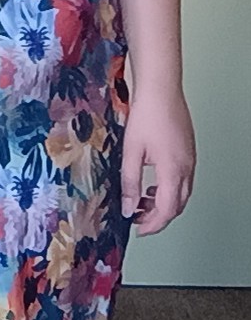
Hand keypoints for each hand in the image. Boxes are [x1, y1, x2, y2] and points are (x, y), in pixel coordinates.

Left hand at [120, 87, 195, 235]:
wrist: (161, 89)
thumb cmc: (147, 115)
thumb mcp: (131, 153)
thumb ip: (130, 183)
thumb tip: (128, 208)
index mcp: (173, 170)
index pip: (167, 210)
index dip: (153, 225)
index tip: (138, 229)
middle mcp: (187, 167)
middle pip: (177, 205)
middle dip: (158, 217)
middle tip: (138, 218)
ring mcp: (190, 159)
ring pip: (182, 193)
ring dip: (163, 203)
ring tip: (141, 202)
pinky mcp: (188, 151)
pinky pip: (183, 179)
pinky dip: (168, 189)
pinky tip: (152, 184)